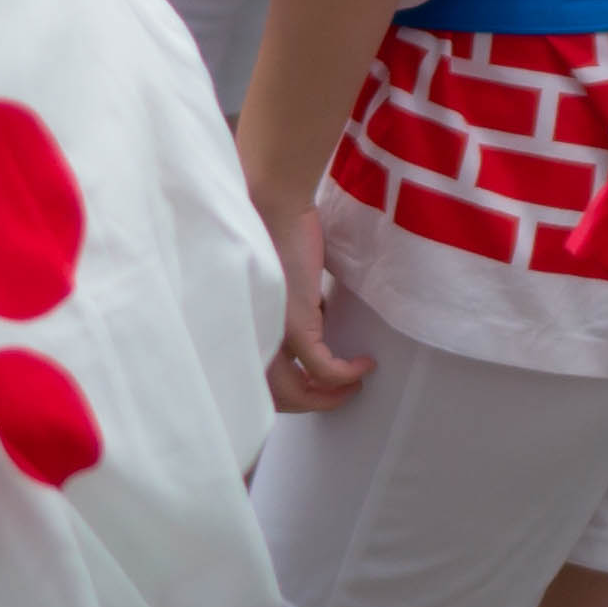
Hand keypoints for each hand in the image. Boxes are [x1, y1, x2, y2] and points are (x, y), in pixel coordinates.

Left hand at [263, 203, 371, 411]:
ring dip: (328, 397)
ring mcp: (271, 336)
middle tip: (338, 395)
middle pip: (276, 396)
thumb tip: (319, 316)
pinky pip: (324, 370)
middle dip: (310, 403)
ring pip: (296, 392)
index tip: (316, 383)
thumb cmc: (274, 230)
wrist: (272, 204)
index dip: (289, 392)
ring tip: (352, 386)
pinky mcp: (294, 327)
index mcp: (243, 329)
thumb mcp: (280, 281)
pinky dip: (346, 374)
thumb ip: (291, 305)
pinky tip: (363, 365)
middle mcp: (252, 339)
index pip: (258, 381)